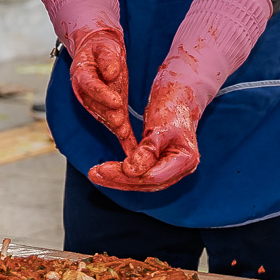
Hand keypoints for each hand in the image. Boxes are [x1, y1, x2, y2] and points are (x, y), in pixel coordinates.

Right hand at [66, 25, 133, 154]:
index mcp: (81, 74)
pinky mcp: (107, 109)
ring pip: (104, 116)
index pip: (90, 86)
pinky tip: (131, 149)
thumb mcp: (105, 46)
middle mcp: (84, 92)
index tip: (116, 102)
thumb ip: (107, 58)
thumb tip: (111, 73)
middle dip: (108, 115)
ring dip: (115, 127)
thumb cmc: (101, 47)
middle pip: (96, 105)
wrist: (98, 50)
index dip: (102, 95)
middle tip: (120, 124)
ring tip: (125, 136)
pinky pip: (114, 123)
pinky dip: (123, 137)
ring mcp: (94, 103)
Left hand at [87, 81, 201, 191]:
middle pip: (146, 183)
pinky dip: (122, 173)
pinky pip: (140, 173)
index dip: (129, 175)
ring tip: (95, 174)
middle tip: (94, 174)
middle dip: (119, 180)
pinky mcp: (159, 164)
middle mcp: (180, 169)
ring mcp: (170, 168)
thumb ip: (148, 151)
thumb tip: (131, 171)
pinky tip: (105, 172)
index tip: (106, 168)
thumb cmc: (172, 106)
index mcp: (186, 160)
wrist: (178, 96)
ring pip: (141, 181)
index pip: (154, 177)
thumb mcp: (160, 126)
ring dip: (117, 179)